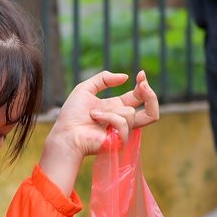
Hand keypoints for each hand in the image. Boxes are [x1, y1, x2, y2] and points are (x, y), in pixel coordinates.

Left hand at [38, 70, 158, 194]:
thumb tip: (125, 77)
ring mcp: (122, 132)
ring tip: (93, 114)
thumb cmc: (71, 115)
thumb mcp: (85, 89)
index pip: (138, 97)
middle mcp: (121, 120)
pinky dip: (108, 118)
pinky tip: (95, 119)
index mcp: (116, 107)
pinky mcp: (120, 142)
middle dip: (150, 95)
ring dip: (110, 111)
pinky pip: (124, 124)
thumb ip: (103, 79)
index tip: (140, 74)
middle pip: (151, 112)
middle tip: (141, 85)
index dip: (143, 85)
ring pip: (130, 113)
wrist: (65, 134)